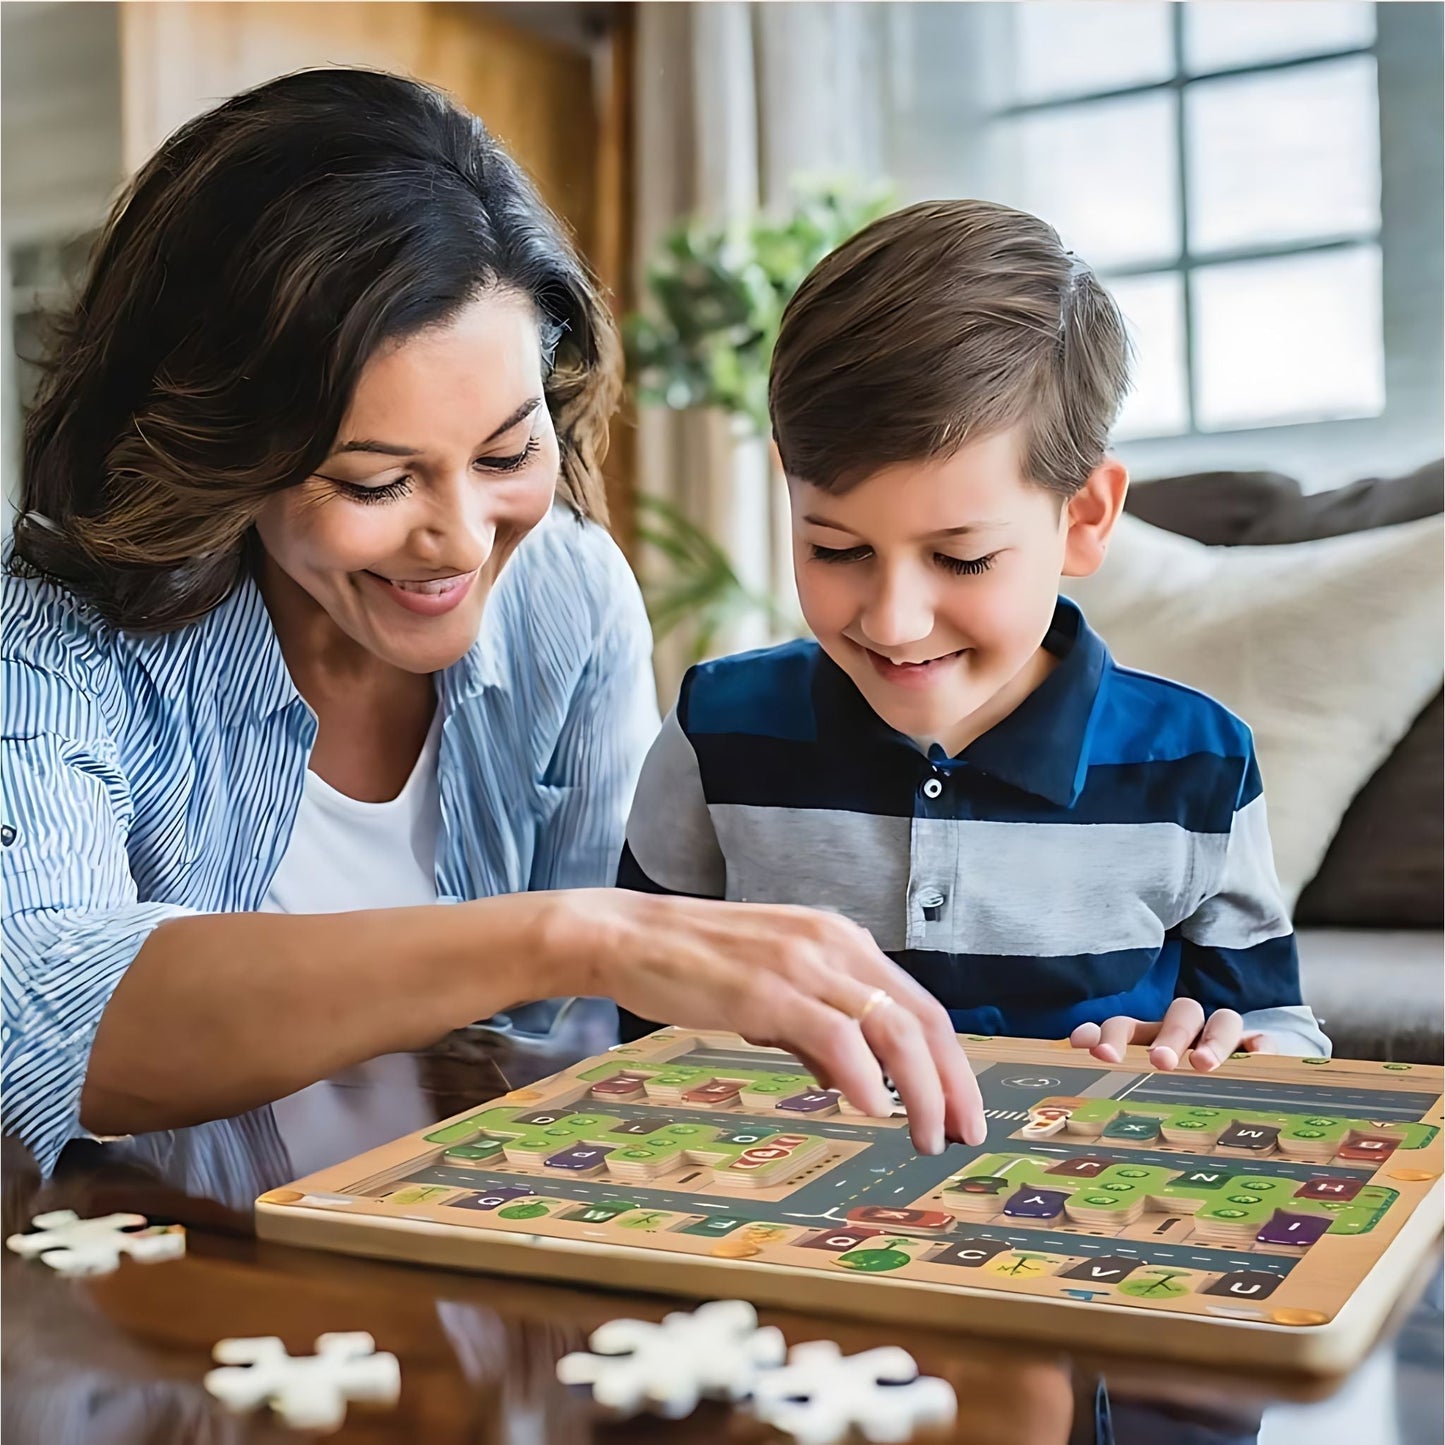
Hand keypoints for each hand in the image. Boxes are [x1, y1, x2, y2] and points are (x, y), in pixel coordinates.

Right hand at [561, 890, 986, 1154]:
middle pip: (921, 1019)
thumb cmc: (694, 965)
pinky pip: (836, 1035)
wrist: (628, 936)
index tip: (964, 1110)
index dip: (951, 1063)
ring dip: (921, 1090)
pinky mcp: (767, 988)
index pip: (920, 1005)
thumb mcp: (771, 989)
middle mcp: (833, 944)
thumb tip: (855, 1081)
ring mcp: (802, 963)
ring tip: (926, 1136)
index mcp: (840, 941)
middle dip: (952, 1084)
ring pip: (892, 1029)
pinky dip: (864, 1076)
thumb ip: (816, 1029)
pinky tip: (872, 1108)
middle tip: (964, 1135)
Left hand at [1069, 998, 1269, 1071]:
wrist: (1241, 1082)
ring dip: (1212, 1039)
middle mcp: (1185, 1031)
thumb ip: (1117, 1086)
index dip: (1108, 1035)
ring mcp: (1225, 1038)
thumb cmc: (1179, 1090)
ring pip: (1222, 1019)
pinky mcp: (1259, 1049)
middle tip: (1160, 1062)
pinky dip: (1259, 1047)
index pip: (1125, 1026)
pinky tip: (1258, 1059)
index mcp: (1149, 1038)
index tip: (1092, 1051)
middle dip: (1167, 1036)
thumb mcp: (1146, 1090)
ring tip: (1204, 1065)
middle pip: (1177, 1015)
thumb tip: (1076, 1084)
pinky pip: (1262, 1040)